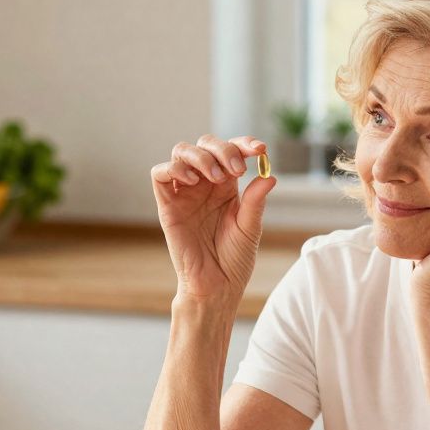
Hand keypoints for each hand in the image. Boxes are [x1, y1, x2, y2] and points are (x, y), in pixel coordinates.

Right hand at [151, 134, 275, 302]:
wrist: (216, 285)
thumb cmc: (234, 259)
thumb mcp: (250, 227)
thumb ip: (255, 201)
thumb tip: (269, 175)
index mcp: (227, 186)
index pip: (232, 152)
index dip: (244, 144)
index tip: (259, 150)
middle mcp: (205, 184)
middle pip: (206, 145)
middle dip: (222, 149)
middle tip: (236, 169)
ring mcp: (184, 192)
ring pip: (182, 152)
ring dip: (200, 156)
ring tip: (215, 176)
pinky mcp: (167, 204)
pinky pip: (160, 174)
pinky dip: (173, 168)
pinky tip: (193, 182)